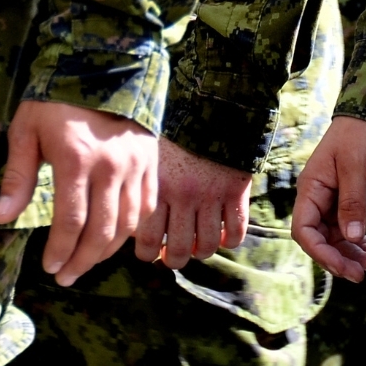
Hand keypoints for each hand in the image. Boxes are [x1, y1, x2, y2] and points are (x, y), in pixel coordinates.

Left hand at [0, 99, 156, 285]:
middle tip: (66, 277)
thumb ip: (17, 177)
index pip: (70, 221)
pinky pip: (145, 208)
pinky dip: (130, 231)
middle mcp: (110, 166)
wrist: (102, 65)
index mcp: (76, 159)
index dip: (60, 251)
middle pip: (101, 231)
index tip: (49, 268)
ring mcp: (135, 165)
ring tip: (86, 263)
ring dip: (106, 252)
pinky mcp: (151, 162)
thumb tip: (1, 217)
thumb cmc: (55, 99)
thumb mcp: (26, 131)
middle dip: (82, 261)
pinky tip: (113, 240)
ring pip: (127, 224)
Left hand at [136, 141, 251, 269]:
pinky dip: (227, 240)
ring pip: (205, 247)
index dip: (146, 254)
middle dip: (173, 260)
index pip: (146, 239)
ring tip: (196, 246)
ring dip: (200, 252)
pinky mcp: (236, 193)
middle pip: (178, 250)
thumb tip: (130, 222)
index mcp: (157, 187)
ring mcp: (211, 196)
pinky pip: (234, 234)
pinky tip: (221, 234)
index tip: (149, 252)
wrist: (215, 106)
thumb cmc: (177, 133)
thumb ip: (144, 186)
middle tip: (172, 255)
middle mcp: (183, 196)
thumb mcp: (152, 155)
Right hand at [292, 116, 365, 281]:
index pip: (304, 231)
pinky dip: (361, 244)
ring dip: (354, 254)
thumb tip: (350, 238)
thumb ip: (352, 203)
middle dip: (340, 259)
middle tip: (362, 274)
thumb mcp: (356, 168)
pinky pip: (351, 230)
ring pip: (338, 239)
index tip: (342, 267)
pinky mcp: (350, 202)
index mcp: (310, 190)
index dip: (320, 252)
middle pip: (321, 240)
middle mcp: (318, 199)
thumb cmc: (360, 135)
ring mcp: (334, 202)